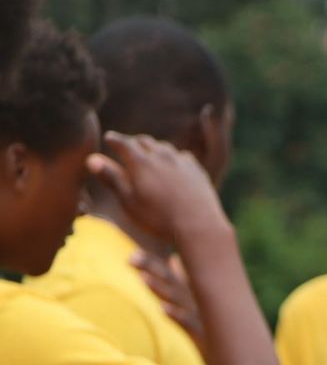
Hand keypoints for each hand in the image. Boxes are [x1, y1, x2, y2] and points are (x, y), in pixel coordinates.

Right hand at [86, 133, 227, 247]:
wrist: (198, 226)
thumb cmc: (158, 217)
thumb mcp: (128, 201)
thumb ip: (111, 178)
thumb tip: (91, 158)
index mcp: (140, 161)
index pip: (123, 143)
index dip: (114, 140)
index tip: (109, 138)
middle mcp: (161, 156)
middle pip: (144, 141)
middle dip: (133, 142)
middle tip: (127, 145)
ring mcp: (181, 161)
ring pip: (164, 147)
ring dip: (154, 148)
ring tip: (149, 154)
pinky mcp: (197, 170)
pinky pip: (182, 157)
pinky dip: (173, 158)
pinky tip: (173, 164)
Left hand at [132, 250, 204, 346]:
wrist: (238, 355)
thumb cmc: (213, 328)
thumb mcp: (199, 303)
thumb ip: (184, 280)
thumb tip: (174, 259)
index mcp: (193, 293)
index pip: (170, 273)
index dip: (152, 263)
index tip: (133, 254)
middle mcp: (197, 300)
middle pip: (172, 281)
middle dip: (153, 269)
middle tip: (131, 259)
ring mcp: (201, 316)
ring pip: (179, 299)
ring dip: (161, 288)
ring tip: (143, 279)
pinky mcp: (205, 335)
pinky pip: (189, 324)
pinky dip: (177, 315)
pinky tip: (164, 309)